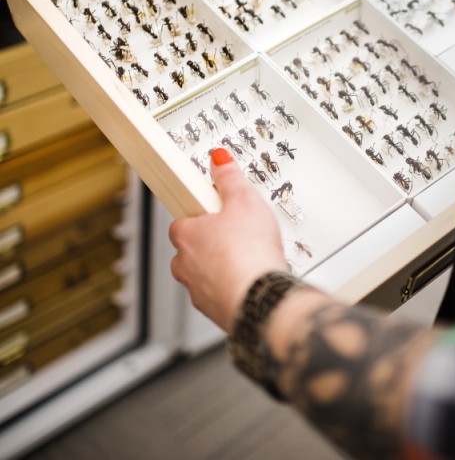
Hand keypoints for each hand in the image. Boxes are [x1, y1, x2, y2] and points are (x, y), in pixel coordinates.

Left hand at [169, 148, 288, 331]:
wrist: (258, 298)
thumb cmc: (248, 253)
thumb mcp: (244, 200)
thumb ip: (229, 178)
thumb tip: (218, 160)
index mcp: (187, 235)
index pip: (181, 222)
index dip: (198, 217)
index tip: (210, 213)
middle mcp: (186, 265)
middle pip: (190, 250)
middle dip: (209, 243)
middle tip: (234, 235)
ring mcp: (198, 291)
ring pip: (203, 275)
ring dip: (219, 268)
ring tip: (246, 259)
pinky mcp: (215, 311)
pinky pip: (219, 295)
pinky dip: (231, 288)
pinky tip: (250, 280)